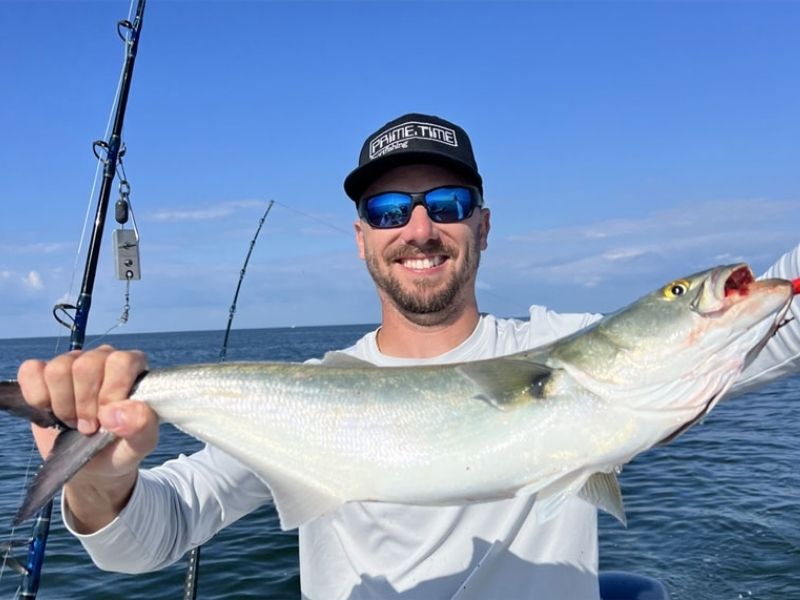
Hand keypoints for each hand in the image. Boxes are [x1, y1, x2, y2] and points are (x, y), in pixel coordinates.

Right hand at [17, 345, 158, 531]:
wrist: (91, 465)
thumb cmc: (120, 446)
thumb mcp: (141, 443)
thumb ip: (141, 425)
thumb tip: (116, 411)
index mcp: (132, 367)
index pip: (120, 362)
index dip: (110, 393)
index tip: (106, 420)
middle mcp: (103, 358)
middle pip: (85, 365)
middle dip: (84, 404)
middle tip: (89, 426)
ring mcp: (71, 362)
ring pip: (58, 368)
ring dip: (62, 404)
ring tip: (73, 421)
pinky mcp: (42, 374)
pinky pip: (31, 371)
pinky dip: (37, 397)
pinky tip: (49, 411)